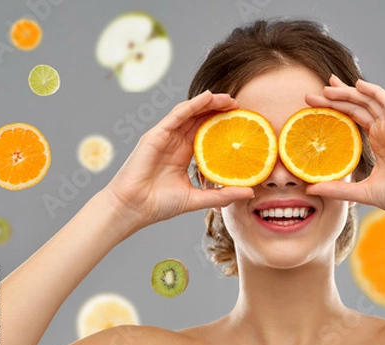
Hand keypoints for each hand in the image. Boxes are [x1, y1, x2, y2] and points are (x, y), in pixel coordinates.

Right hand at [102, 90, 253, 231]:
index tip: (241, 122)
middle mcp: (175, 143)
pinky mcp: (156, 135)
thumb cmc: (159, 205)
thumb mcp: (198, 199)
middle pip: (200, 120)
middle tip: (239, 105)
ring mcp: (165, 137)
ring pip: (190, 113)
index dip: (222, 125)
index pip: (206, 134)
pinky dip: (193, 104)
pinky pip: (177, 115)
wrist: (134, 208)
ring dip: (209, 103)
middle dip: (219, 110)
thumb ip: (222, 195)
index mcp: (183, 155)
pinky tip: (208, 97)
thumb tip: (249, 192)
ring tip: (229, 99)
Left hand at [304, 75, 384, 220]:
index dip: (337, 107)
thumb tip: (310, 190)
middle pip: (358, 106)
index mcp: (378, 142)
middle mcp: (384, 131)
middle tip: (313, 94)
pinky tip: (358, 84)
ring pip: (368, 101)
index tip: (318, 103)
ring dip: (348, 92)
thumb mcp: (360, 192)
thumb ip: (337, 189)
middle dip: (337, 97)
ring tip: (327, 87)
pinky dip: (374, 91)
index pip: (354, 117)